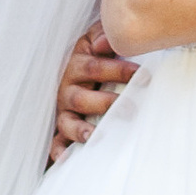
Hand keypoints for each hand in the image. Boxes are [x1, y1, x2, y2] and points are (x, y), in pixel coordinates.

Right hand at [51, 22, 133, 162]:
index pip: (95, 68)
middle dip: (105, 103)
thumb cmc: (92, 55)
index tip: (140, 74)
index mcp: (77, 65)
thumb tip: (109, 39)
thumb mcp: (94, 40)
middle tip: (130, 108)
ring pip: (68, 121)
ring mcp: (64, 110)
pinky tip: (66, 159)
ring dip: (80, 130)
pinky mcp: (61, 127)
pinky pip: (55, 141)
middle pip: (82, 97)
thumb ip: (103, 35)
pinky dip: (59, 150)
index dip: (117, 70)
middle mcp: (67, 88)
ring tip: (95, 136)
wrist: (71, 67)